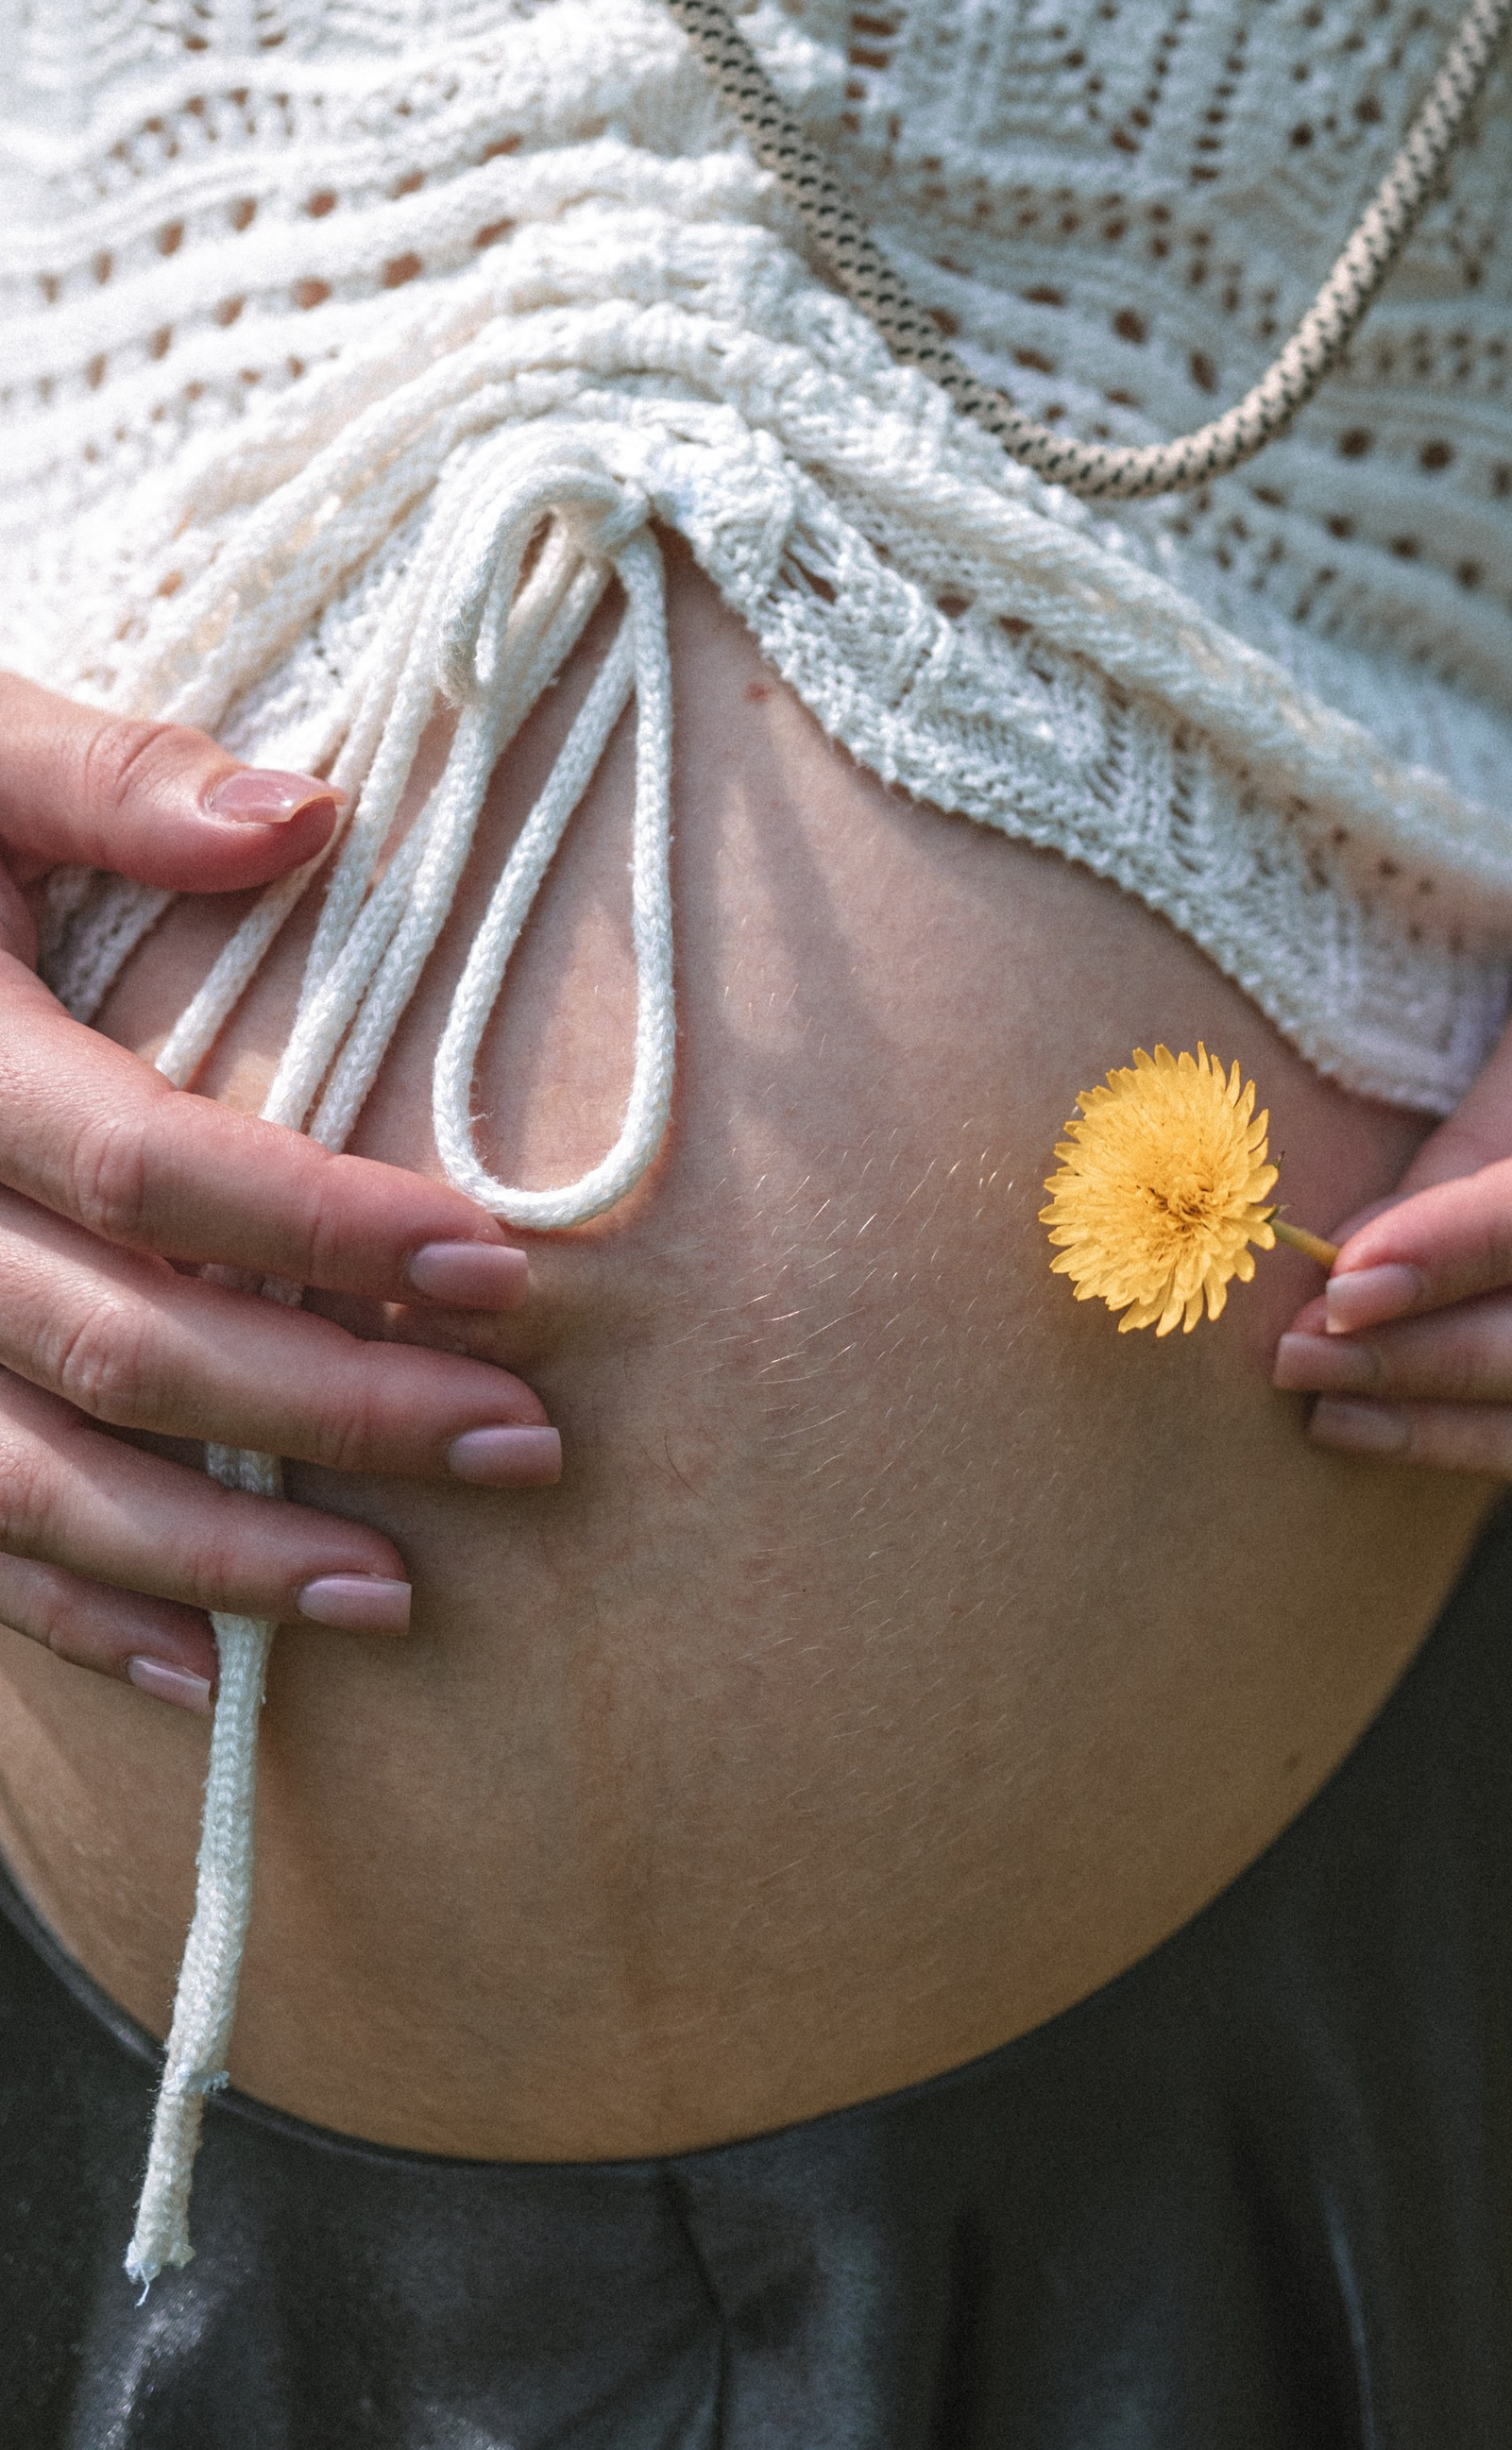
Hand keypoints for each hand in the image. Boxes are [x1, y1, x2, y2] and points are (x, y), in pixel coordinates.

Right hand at [0, 678, 561, 1715]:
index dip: (320, 1227)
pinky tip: (210, 1670)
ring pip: (36, 1475)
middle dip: (330, 1409)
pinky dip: (80, 1612)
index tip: (496, 1269)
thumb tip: (305, 817)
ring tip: (397, 1591)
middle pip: (120, 1344)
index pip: (142, 1164)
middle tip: (524, 1446)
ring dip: (220, 1552)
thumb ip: (113, 780)